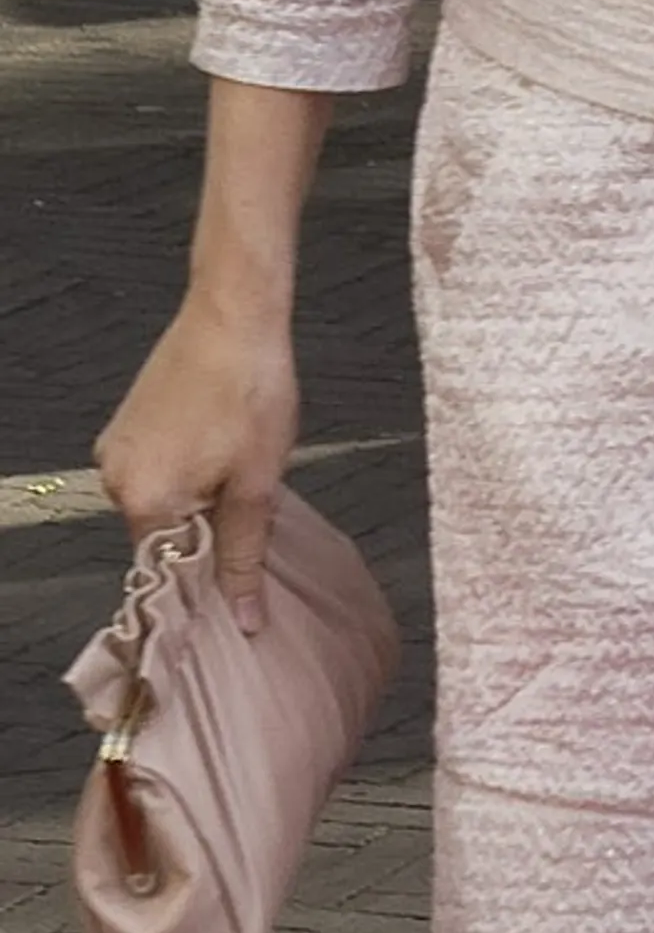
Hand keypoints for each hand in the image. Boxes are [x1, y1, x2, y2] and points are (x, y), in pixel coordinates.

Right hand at [96, 291, 298, 624]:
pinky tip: (222, 452)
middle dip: (207, 536)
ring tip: (241, 471)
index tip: (237, 586)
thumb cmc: (249, 390)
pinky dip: (189, 475)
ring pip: (164, 505)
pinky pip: (158, 473)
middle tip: (252, 512)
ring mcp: (117, 449)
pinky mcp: (127, 427)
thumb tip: (243, 616)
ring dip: (201, 503)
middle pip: (164, 539)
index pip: (167, 573)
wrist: (235, 316)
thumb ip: (244, 555)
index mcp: (144, 500)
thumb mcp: (257, 484)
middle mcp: (116, 478)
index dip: (207, 582)